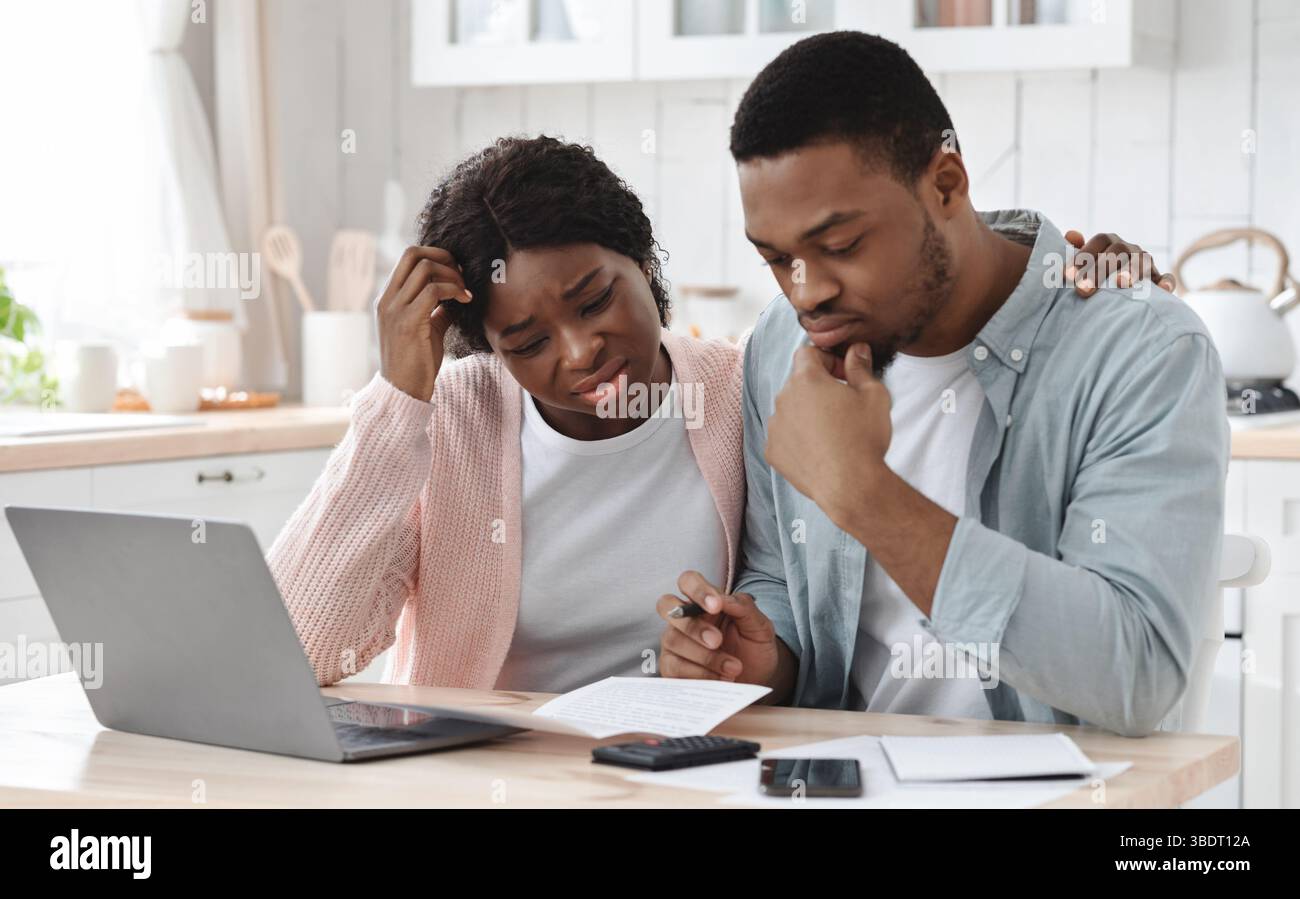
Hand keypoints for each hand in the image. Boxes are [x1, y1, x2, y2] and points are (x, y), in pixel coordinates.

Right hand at [377, 245, 472, 399]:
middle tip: (462, 275)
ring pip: (424, 268)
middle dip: (444, 257)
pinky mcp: (408, 322)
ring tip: (465, 292)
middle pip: (413, 253)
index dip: (436, 256)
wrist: (403, 392)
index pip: (408, 257)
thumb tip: (456, 298)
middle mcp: (387, 299)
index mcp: (388, 298)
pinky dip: (454, 290)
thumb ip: (436, 311)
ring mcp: (395, 309)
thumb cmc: (416, 364)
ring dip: (452, 275)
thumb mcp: (427, 330)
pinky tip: (465, 301)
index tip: (456, 272)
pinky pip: (433, 290)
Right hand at [656, 570, 779, 686]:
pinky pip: (674, 667)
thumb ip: (744, 608)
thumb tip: (724, 599)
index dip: (697, 590)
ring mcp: (675, 643)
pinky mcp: (672, 668)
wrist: (757, 679)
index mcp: (705, 602)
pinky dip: (700, 674)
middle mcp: (685, 619)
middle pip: (667, 606)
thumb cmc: (754, 648)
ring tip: (733, 668)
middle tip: (717, 641)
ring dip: (705, 656)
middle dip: (693, 625)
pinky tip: (720, 679)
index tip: (716, 605)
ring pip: (673, 640)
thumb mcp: (760, 626)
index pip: (688, 581)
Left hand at [764, 343, 890, 522]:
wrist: (851, 486)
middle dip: (818, 388)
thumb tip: (857, 349)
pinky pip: (783, 435)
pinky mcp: (772, 450)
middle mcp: (783, 399)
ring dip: (807, 413)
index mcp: (806, 379)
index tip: (844, 377)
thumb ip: (861, 367)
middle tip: (843, 407)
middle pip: (798, 383)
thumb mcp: (873, 395)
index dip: (827, 360)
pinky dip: (798, 438)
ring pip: (790, 409)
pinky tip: (819, 450)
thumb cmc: (864, 437)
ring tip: (832, 433)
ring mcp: (774, 426)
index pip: (807, 354)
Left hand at [1064, 230, 1174, 296]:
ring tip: (1121, 283)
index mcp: (1110, 242)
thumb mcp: (1082, 262)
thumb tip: (1070, 235)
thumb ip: (1075, 250)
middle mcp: (1129, 248)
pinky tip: (1163, 289)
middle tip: (1082, 290)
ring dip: (1132, 271)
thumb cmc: (1091, 275)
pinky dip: (1167, 281)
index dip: (1083, 254)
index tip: (1067, 276)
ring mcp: (1146, 262)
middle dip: (1099, 270)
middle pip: (1118, 251)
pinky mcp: (1159, 279)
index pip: (1100, 240)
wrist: (1114, 288)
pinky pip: (1166, 277)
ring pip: (1142, 261)